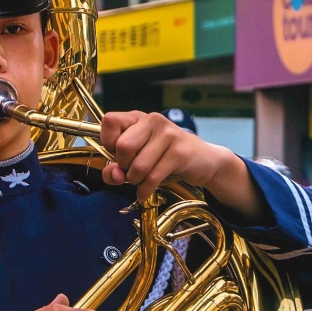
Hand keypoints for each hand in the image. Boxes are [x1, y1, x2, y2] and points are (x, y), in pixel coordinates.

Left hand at [100, 111, 221, 201]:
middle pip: (123, 147)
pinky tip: (145, 192)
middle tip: (132, 172)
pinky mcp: (179, 152)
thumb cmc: (165, 159)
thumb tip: (113, 175)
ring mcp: (168, 134)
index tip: (117, 155)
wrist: (203, 162)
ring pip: (138, 166)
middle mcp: (152, 120)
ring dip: (135, 181)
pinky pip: (152, 177)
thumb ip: (116, 168)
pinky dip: (145, 190)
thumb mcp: (136, 161)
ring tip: (142, 181)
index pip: (109, 121)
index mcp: (138, 117)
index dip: (108, 142)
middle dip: (123, 167)